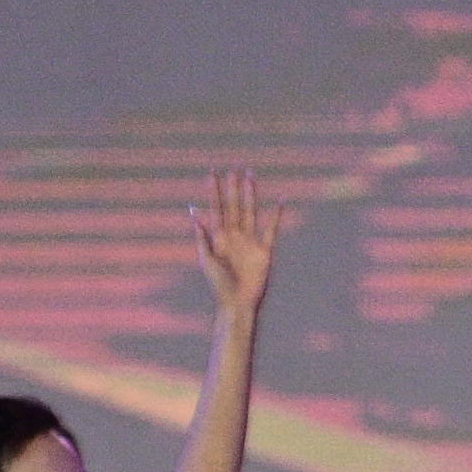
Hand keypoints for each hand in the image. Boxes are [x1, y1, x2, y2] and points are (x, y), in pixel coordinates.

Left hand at [196, 168, 285, 312]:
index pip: (215, 207)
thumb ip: (202, 236)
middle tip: (234, 169)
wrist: (237, 302)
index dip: (213, 191)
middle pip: (233, 205)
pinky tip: (279, 202)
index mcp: (218, 235)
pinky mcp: (265, 250)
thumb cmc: (218, 284)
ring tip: (251, 177)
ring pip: (250, 212)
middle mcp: (234, 234)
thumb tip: (193, 212)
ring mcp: (250, 240)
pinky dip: (275, 216)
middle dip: (233, 188)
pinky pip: (271, 229)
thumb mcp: (206, 259)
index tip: (212, 173)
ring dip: (251, 195)